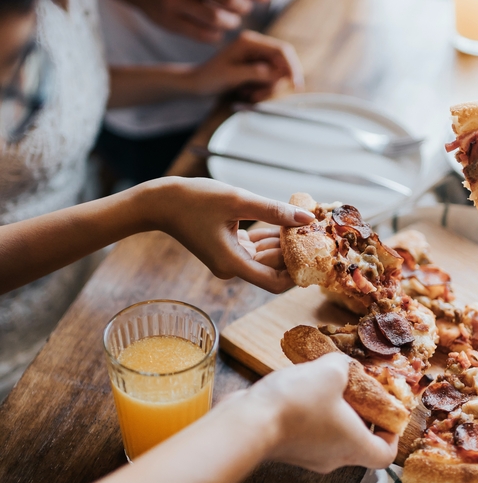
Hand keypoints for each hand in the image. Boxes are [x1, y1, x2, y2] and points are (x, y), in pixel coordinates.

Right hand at [143, 177, 313, 292]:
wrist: (159, 202)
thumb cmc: (193, 199)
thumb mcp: (237, 200)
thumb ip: (274, 211)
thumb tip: (307, 218)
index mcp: (233, 263)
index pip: (275, 283)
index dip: (297, 274)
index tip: (313, 255)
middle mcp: (232, 268)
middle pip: (273, 269)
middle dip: (294, 252)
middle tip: (313, 231)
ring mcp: (229, 260)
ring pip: (266, 257)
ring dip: (283, 242)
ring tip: (302, 222)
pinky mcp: (227, 250)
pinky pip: (255, 249)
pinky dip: (269, 237)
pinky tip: (283, 221)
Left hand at [187, 30, 303, 100]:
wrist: (196, 84)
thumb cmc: (209, 78)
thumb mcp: (231, 76)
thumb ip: (255, 73)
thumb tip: (277, 74)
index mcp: (249, 42)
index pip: (281, 50)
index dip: (292, 67)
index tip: (296, 84)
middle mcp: (256, 47)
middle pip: (282, 64)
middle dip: (276, 82)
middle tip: (260, 95)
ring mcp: (257, 57)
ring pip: (277, 75)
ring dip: (267, 89)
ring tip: (248, 94)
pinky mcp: (256, 68)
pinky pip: (270, 80)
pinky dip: (263, 90)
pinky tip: (248, 93)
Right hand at [251, 355, 398, 472]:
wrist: (248, 422)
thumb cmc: (296, 405)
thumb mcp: (331, 371)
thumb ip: (343, 366)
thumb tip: (340, 365)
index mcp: (354, 446)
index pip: (386, 455)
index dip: (392, 435)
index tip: (388, 414)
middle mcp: (333, 457)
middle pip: (359, 441)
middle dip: (361, 413)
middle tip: (359, 390)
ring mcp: (308, 455)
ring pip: (332, 434)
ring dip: (334, 409)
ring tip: (327, 383)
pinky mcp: (287, 446)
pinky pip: (308, 429)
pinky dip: (311, 411)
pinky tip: (303, 387)